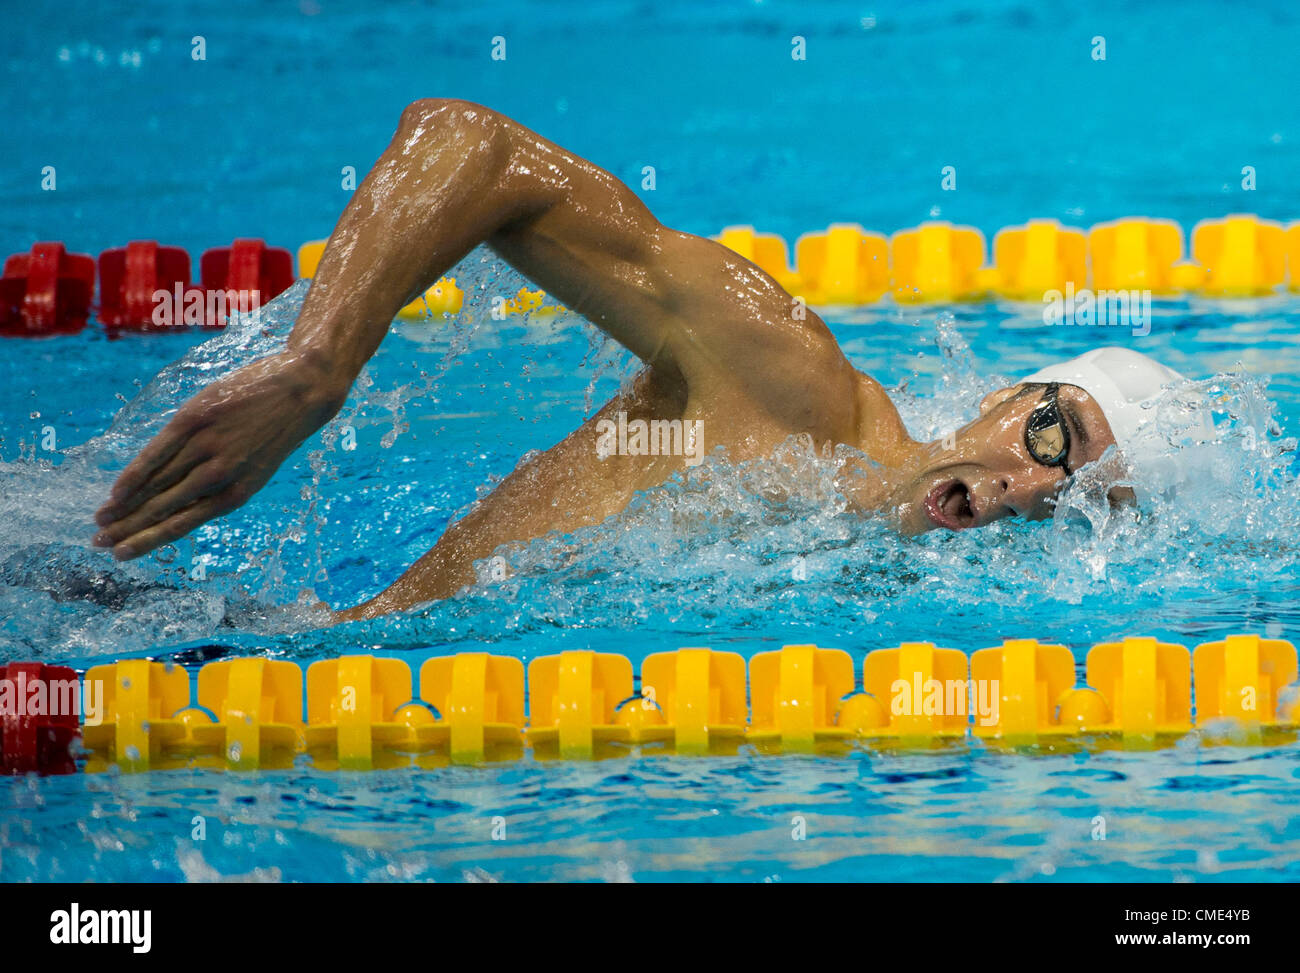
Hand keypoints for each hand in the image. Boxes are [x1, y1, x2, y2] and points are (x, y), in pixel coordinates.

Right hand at [93, 351, 347, 559]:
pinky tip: (116, 490)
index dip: (149, 540)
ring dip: (123, 506)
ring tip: (100, 522)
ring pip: (156, 484)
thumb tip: (177, 496)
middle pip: (162, 508)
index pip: (182, 524)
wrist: (302, 391)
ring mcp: (206, 447)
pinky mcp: (195, 419)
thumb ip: (220, 483)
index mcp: (236, 493)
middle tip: (98, 544)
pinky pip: (156, 451)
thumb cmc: (276, 431)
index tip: (123, 554)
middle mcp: (219, 475)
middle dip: (128, 529)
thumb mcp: (255, 467)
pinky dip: (134, 473)